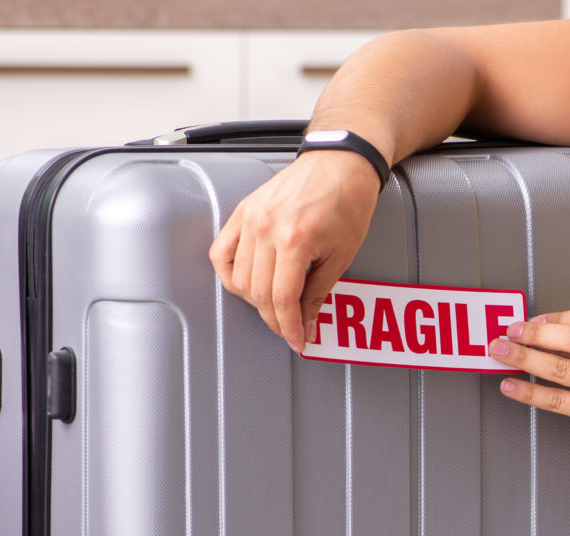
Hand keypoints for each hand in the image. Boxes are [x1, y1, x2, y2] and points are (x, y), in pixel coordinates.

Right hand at [209, 150, 380, 352]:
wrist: (341, 161)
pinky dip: (229, 275)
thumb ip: (318, 293)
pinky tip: (245, 284)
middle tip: (289, 328)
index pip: (282, 299)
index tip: (296, 339)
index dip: (289, 327)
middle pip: (258, 293)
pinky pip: (221, 253)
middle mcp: (266, 228)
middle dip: (275, 319)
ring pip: (238, 279)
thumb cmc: (348, 200)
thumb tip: (306, 324)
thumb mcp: (341, 255)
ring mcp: (250, 218)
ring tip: (273, 304)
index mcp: (294, 239)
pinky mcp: (243, 212)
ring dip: (255, 301)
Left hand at [489, 307, 569, 475]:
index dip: (553, 318)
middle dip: (532, 334)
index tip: (530, 321)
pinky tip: (510, 385)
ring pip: (560, 368)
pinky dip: (529, 392)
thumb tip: (546, 332)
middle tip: (507, 333)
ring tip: (501, 353)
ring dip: (523, 358)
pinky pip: (557, 400)